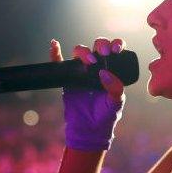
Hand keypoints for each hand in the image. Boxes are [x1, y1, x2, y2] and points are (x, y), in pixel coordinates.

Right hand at [51, 36, 126, 150]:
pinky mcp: (67, 78)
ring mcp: (81, 71)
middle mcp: (97, 66)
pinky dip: (55, 53)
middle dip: (101, 44)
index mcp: (112, 69)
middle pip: (97, 46)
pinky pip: (59, 62)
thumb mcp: (115, 102)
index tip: (116, 49)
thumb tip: (104, 73)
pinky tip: (54, 45)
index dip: (116, 44)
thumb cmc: (105, 115)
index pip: (114, 50)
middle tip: (103, 53)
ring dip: (83, 51)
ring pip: (80, 52)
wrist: (89, 128)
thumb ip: (115, 89)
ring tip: (89, 61)